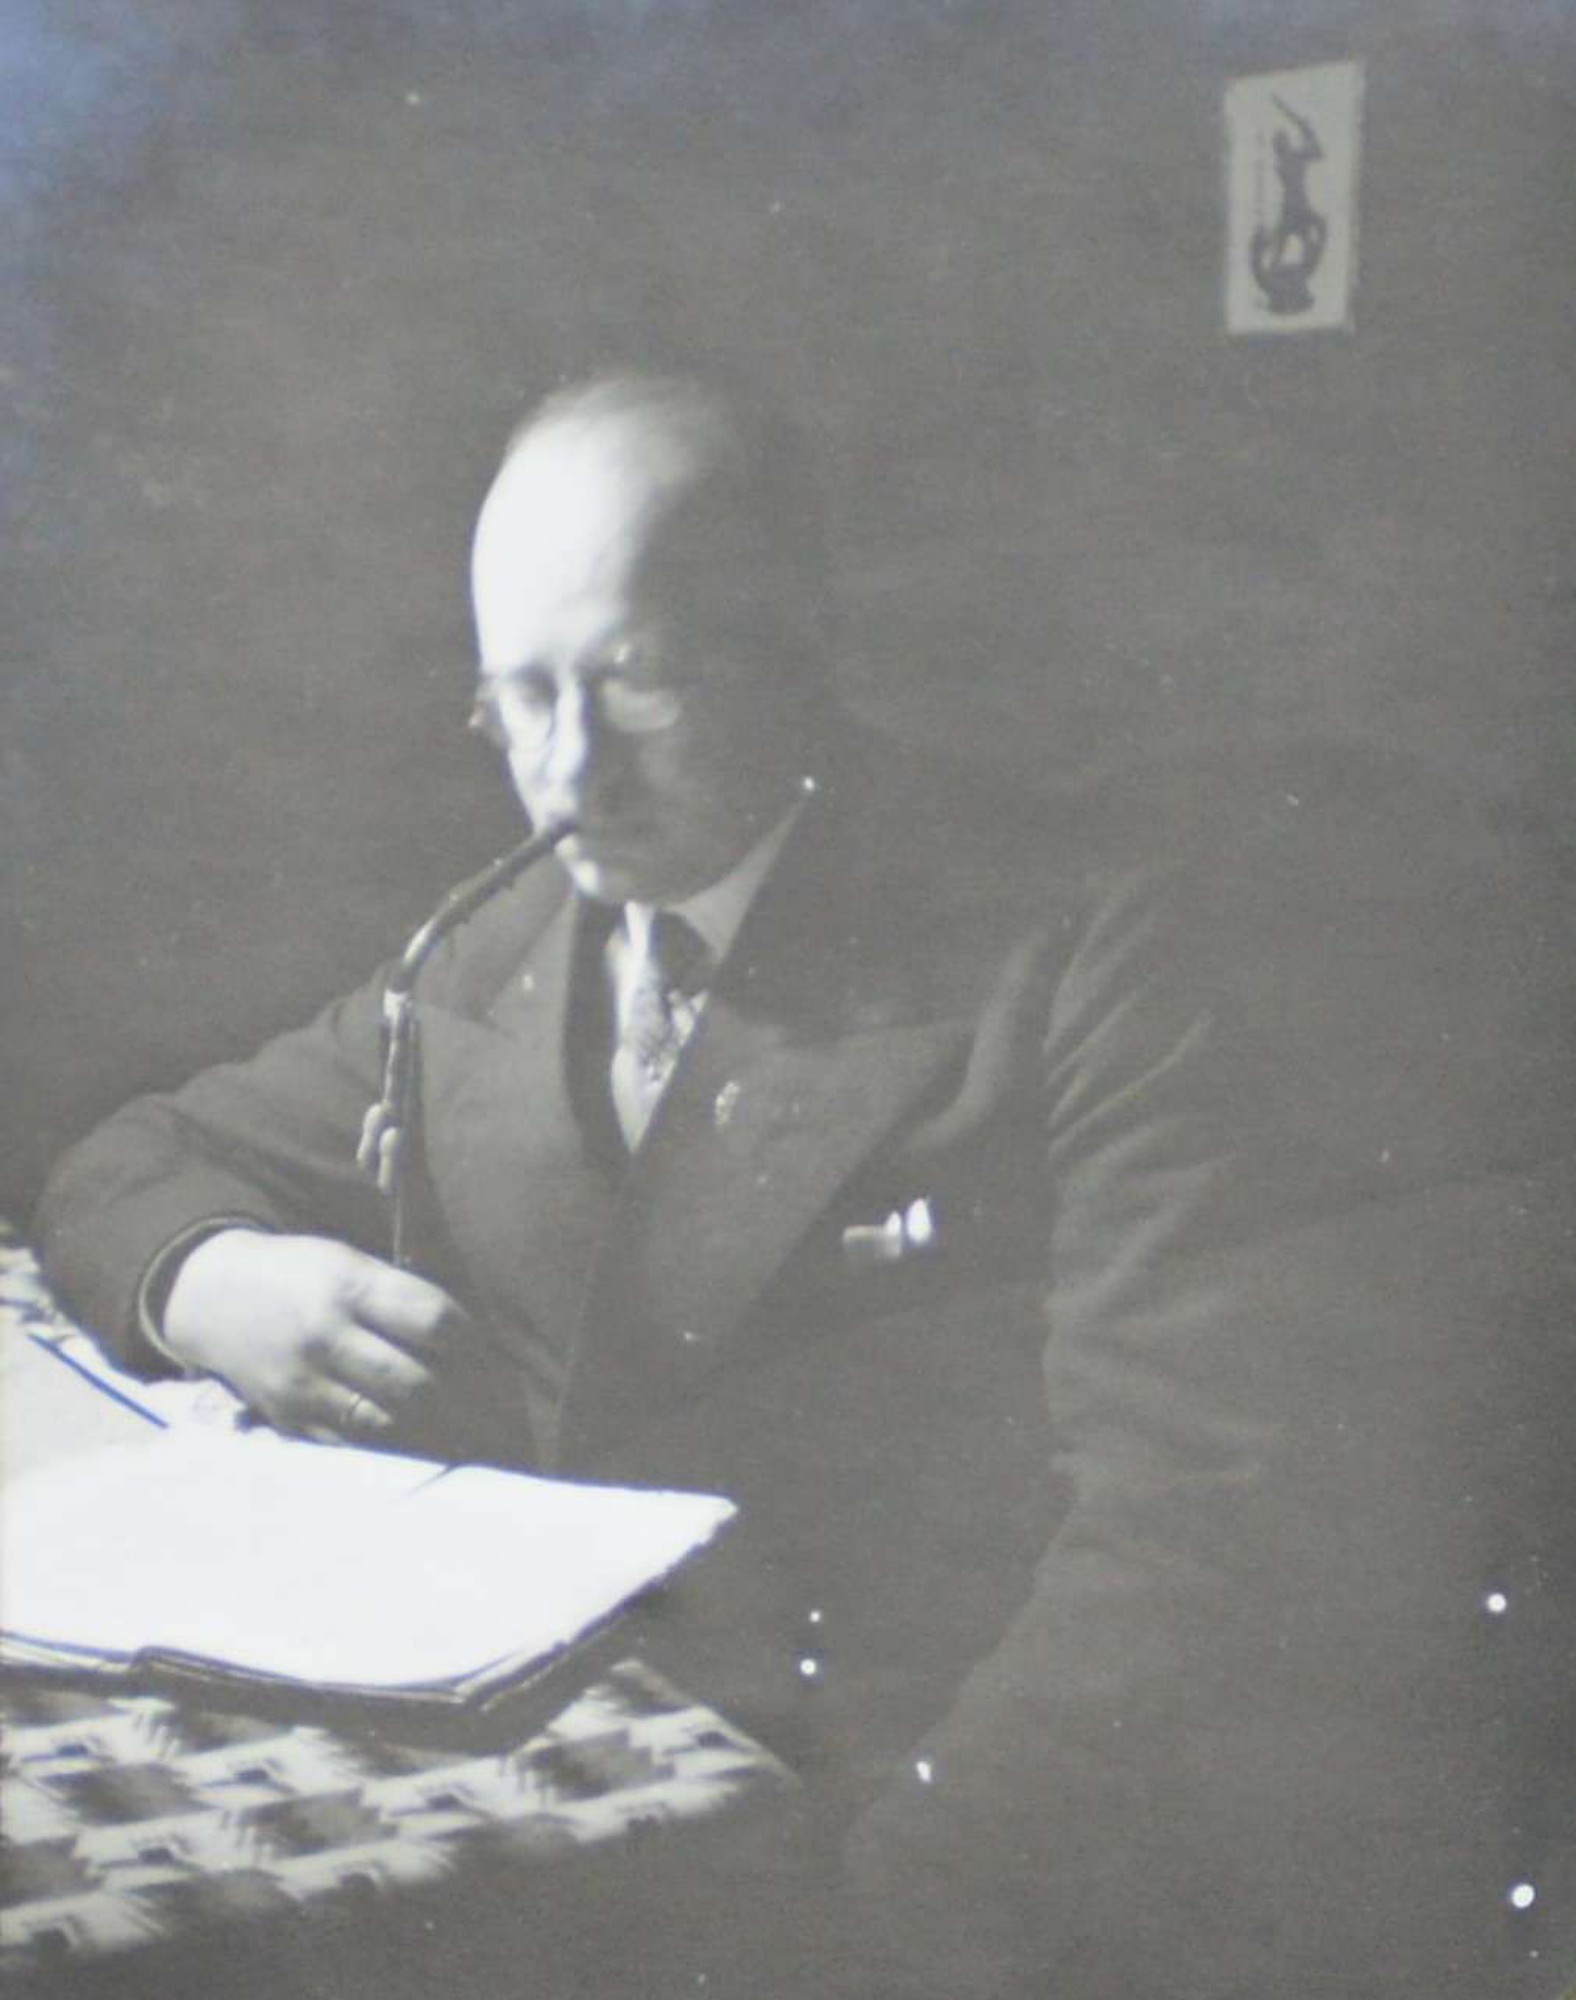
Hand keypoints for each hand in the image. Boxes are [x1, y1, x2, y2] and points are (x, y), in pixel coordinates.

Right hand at [161, 1231, 478, 1446]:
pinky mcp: (288, 1419)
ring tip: (468, 1433)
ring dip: (434, 1430)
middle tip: (492, 1406)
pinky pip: (352, 1446)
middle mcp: (325, 1336)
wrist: (212, 1296)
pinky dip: (390, 1447)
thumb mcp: (348, 1262)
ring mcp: (303, 1383)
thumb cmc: (299, 1275)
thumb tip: (467, 1339)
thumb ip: (401, 1296)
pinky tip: (418, 1443)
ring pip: (388, 1423)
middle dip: (463, 1398)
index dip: (472, 1341)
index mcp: (348, 1286)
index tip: (489, 1353)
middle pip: (416, 1381)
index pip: (432, 1320)